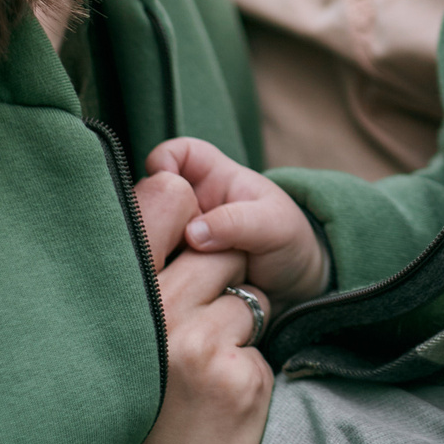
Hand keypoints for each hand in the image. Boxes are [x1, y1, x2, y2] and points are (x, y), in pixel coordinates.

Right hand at [117, 167, 271, 443]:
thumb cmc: (124, 416)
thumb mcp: (114, 341)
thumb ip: (135, 279)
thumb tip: (166, 186)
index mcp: (114, 299)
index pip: (161, 201)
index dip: (183, 202)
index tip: (188, 216)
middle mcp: (152, 316)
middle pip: (218, 248)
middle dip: (222, 275)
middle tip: (198, 324)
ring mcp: (199, 347)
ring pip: (249, 295)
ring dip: (240, 325)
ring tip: (204, 370)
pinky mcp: (242, 378)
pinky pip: (261, 341)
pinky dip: (249, 365)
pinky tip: (221, 400)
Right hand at [148, 136, 330, 308]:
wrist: (295, 285)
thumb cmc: (287, 242)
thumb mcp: (274, 226)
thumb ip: (236, 223)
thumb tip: (192, 234)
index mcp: (214, 178)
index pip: (176, 153)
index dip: (163, 161)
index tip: (164, 183)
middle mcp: (190, 206)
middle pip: (150, 198)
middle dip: (153, 218)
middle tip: (172, 241)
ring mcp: (180, 240)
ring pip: (148, 237)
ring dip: (156, 253)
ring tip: (178, 270)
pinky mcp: (176, 272)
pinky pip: (156, 270)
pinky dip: (161, 277)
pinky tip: (175, 290)